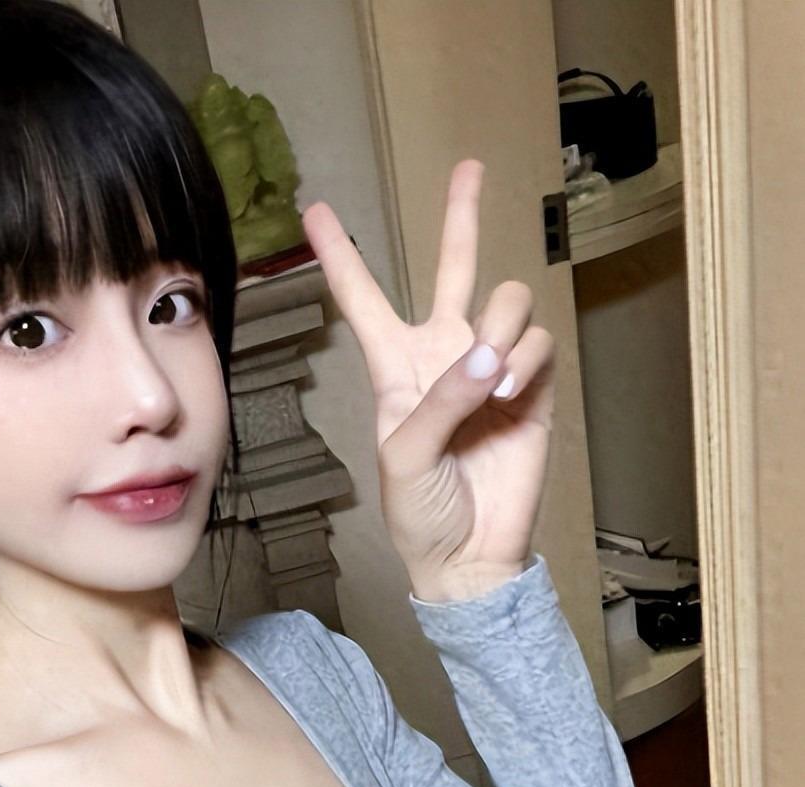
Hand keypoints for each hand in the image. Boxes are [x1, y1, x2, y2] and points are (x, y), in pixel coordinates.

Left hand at [301, 160, 555, 601]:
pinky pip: (538, 341)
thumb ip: (441, 400)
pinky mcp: (534, 387)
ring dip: (501, 329)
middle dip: (461, 217)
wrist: (470, 554)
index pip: (363, 299)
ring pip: (507, 300)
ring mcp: (491, 367)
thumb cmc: (418, 509)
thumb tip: (489, 352)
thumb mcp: (403, 456)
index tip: (316, 209)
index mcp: (395, 366)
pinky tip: (511, 390)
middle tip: (470, 166)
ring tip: (491, 381)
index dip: (341, 255)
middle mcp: (444, 354)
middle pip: (453, 268)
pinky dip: (527, 358)